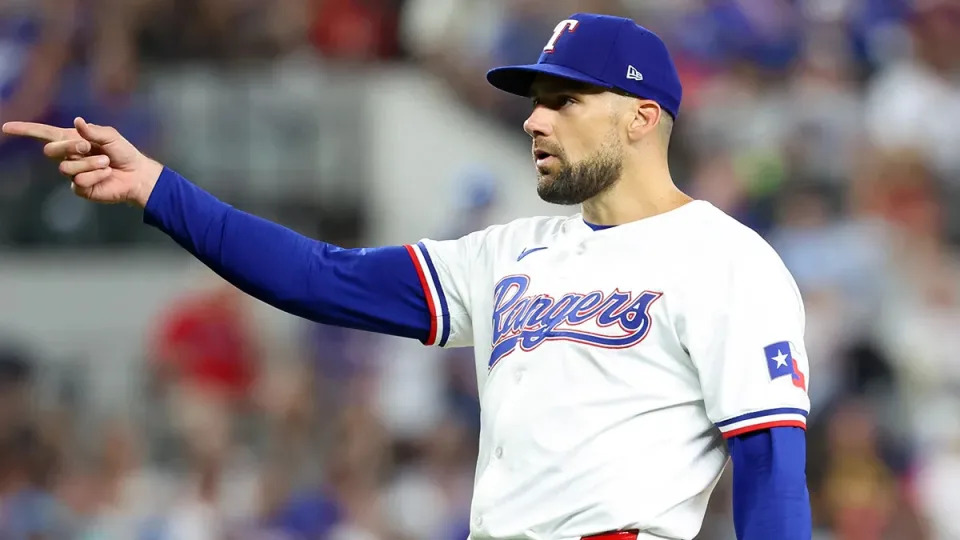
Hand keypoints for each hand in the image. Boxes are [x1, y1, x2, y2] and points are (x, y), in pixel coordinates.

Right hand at [1, 117, 162, 207]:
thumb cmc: (123, 153)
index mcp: (72, 139)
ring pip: (66, 168)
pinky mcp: (80, 188)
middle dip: (68, 147)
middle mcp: (69, 156)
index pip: (44, 134)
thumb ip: (93, 130)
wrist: (136, 174)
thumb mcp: (110, 136)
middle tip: (88, 147)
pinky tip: (106, 175)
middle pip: (49, 151)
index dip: (25, 130)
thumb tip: (77, 122)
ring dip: (89, 164)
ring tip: (106, 164)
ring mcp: (73, 173)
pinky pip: (78, 181)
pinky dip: (95, 175)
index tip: (6, 127)